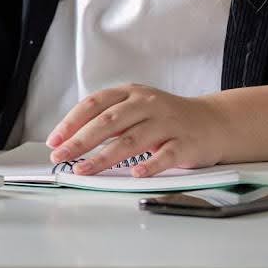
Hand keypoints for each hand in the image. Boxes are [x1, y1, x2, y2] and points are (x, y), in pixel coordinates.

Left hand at [46, 83, 226, 177]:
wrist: (212, 122)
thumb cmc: (166, 118)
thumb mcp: (136, 108)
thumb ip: (108, 119)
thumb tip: (71, 138)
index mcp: (130, 93)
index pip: (94, 103)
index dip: (72, 122)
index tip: (55, 140)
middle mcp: (147, 104)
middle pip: (109, 121)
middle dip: (81, 140)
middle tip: (61, 155)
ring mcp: (167, 123)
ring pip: (132, 139)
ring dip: (104, 156)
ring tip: (84, 169)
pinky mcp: (185, 143)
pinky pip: (166, 155)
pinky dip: (150, 164)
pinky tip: (136, 174)